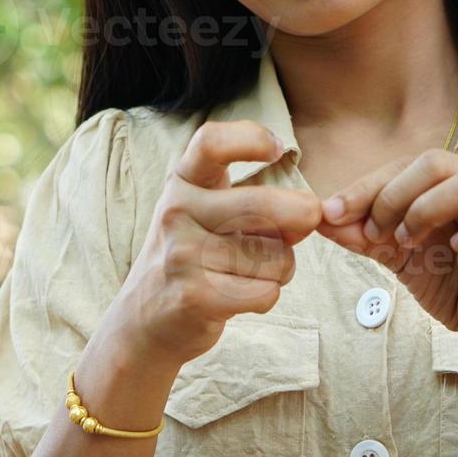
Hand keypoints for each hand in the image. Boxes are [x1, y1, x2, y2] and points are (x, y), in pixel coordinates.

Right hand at [110, 120, 322, 369]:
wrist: (146, 318)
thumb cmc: (194, 255)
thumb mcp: (209, 213)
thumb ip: (257, 205)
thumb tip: (311, 211)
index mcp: (183, 182)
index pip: (211, 142)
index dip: (250, 138)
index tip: (276, 149)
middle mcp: (178, 212)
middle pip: (262, 203)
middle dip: (301, 215)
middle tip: (308, 220)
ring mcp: (183, 254)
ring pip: (273, 256)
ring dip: (280, 268)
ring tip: (252, 272)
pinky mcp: (195, 296)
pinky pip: (266, 292)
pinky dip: (267, 297)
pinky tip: (241, 296)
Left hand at [315, 148, 457, 367]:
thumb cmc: (451, 283)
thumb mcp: (397, 256)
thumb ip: (364, 235)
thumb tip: (321, 218)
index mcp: (450, 178)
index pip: (403, 165)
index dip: (365, 186)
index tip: (332, 213)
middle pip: (435, 161)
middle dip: (393, 196)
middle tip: (376, 234)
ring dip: (429, 209)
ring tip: (409, 241)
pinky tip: (455, 250)